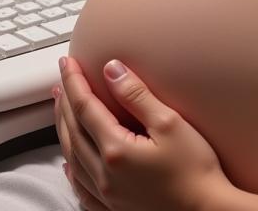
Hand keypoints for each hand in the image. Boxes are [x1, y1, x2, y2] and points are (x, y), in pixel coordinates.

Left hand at [54, 55, 233, 210]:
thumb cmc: (196, 170)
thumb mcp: (170, 123)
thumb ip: (137, 95)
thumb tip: (111, 70)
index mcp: (116, 150)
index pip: (85, 107)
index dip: (74, 82)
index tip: (67, 62)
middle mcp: (104, 175)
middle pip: (73, 131)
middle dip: (65, 102)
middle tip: (62, 79)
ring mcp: (107, 195)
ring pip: (73, 156)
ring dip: (64, 129)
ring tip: (61, 108)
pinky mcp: (115, 208)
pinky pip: (81, 187)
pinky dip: (71, 169)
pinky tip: (69, 163)